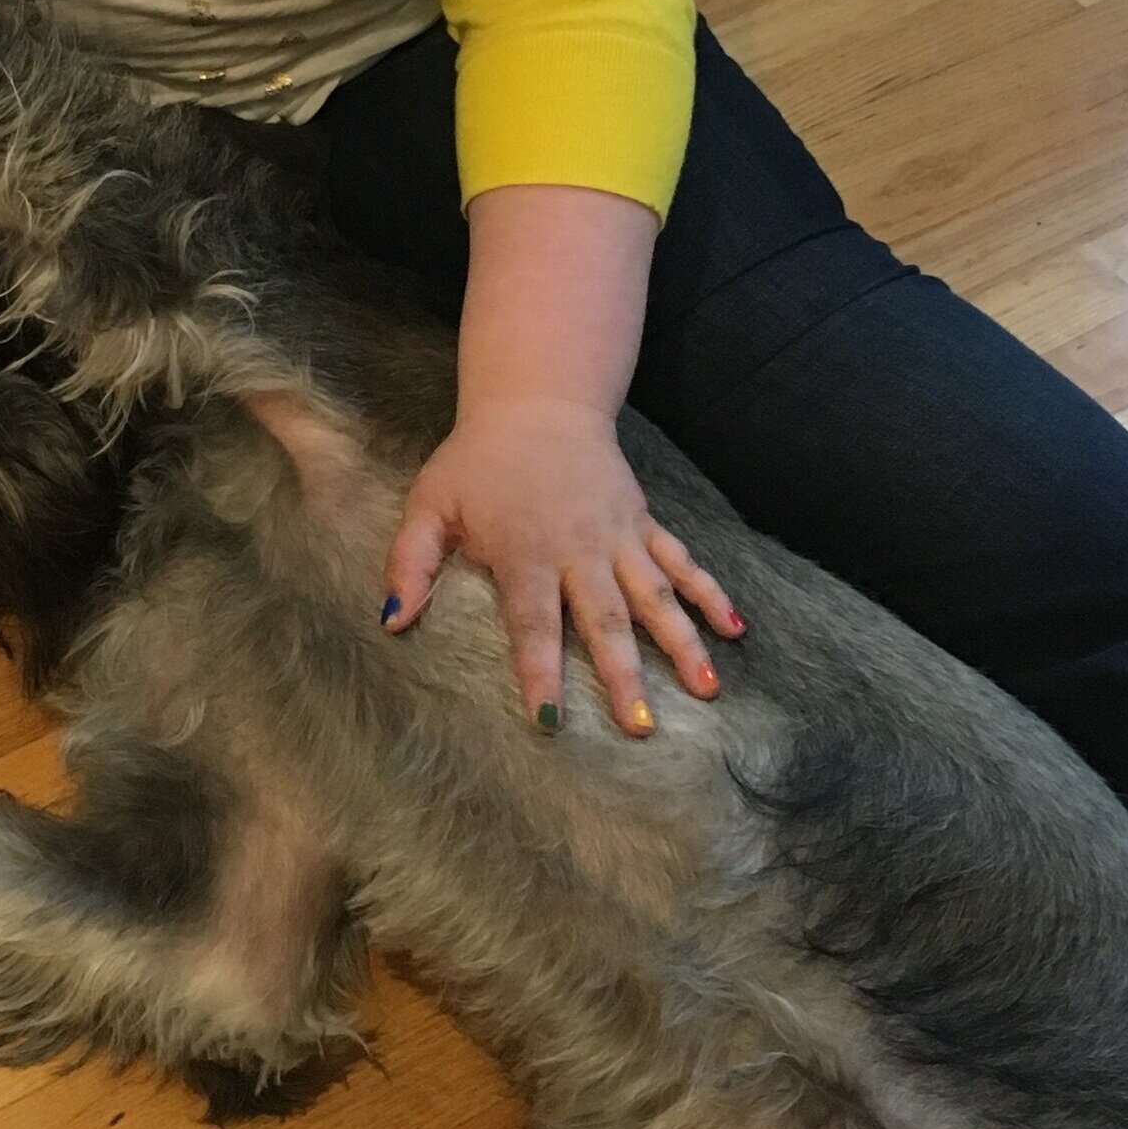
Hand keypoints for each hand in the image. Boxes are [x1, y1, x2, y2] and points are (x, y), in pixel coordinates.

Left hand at [381, 395, 743, 735]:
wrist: (536, 401)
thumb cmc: (478, 460)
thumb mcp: (431, 505)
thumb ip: (410, 563)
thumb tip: (391, 621)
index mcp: (525, 552)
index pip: (533, 623)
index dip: (540, 672)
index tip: (550, 721)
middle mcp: (578, 550)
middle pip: (604, 620)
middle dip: (623, 675)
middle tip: (642, 727)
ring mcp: (617, 537)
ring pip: (654, 597)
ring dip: (681, 642)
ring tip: (706, 689)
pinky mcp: (641, 523)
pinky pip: (681, 562)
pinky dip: (710, 593)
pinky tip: (735, 628)